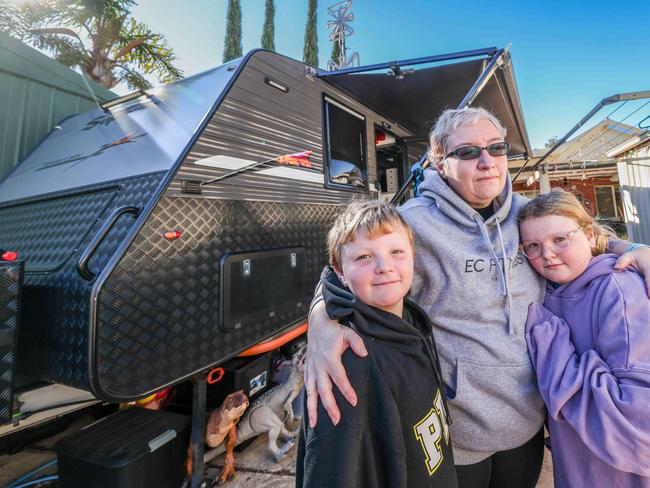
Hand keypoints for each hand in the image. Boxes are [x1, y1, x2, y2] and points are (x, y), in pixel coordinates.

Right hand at [304, 301, 366, 426]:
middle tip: (337, 420)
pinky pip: (307, 387)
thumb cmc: (335, 330)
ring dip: (313, 409)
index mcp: (330, 358)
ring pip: (311, 392)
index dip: (346, 390)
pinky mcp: (307, 369)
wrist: (317, 323)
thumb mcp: (348, 333)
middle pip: (324, 390)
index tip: (353, 402)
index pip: (339, 378)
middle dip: (330, 406)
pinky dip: (308, 400)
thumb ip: (357, 343)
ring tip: (315, 425)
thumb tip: (364, 354)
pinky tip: (310, 412)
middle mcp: (319, 366)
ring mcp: (312, 368)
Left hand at [614, 245, 649, 297]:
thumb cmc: (634, 257)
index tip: (649, 297)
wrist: (644, 254)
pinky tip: (647, 299)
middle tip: (648, 302)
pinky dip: (649, 289)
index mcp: (649, 267)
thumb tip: (615, 268)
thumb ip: (622, 261)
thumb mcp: (628, 256)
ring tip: (647, 303)